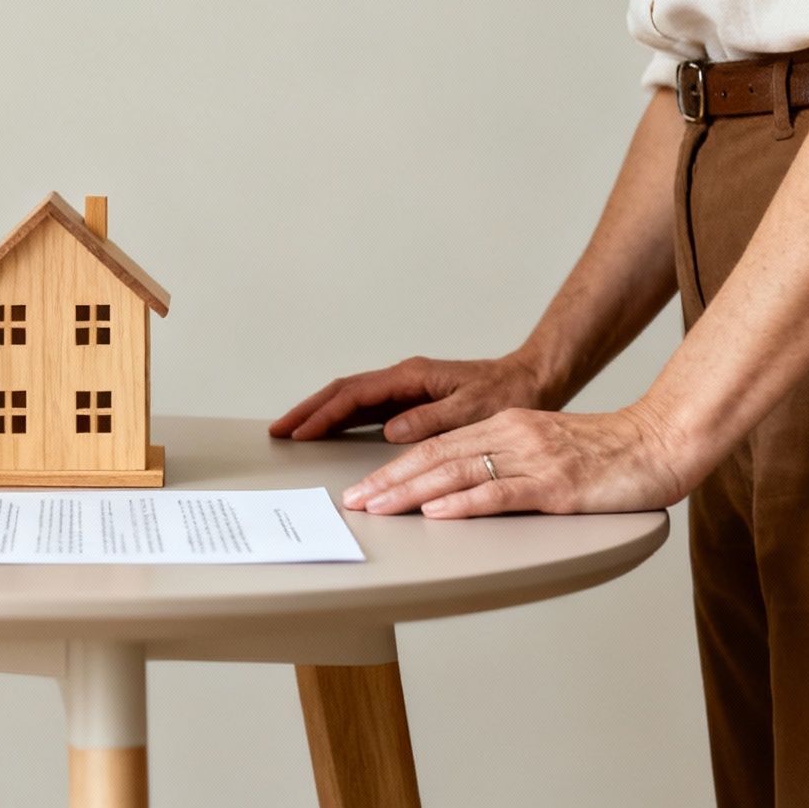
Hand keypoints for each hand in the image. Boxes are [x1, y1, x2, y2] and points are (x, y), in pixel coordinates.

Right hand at [270, 353, 559, 442]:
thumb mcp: (472, 410)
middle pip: (343, 391)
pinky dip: (341, 417)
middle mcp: (403, 378)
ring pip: (350, 397)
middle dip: (309, 410)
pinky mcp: (410, 399)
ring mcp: (404, 388)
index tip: (301, 431)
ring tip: (292, 430)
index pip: (356, 394)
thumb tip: (390, 430)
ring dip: (320, 412)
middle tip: (279, 429)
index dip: (325, 414)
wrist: (530, 380)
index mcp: (412, 376)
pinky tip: (328, 429)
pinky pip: (366, 407)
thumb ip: (430, 420)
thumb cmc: (507, 394)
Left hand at [338, 399, 697, 517]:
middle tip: (353, 502)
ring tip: (377, 508)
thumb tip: (461, 489)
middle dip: (388, 481)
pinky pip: (500, 493)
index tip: (365, 488)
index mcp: (506, 425)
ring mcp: (533, 458)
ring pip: (457, 473)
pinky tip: (436, 513)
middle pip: (435, 457)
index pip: (437, 446)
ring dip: (410, 493)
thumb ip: (505, 461)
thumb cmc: (608, 455)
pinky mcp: (556, 484)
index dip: (395, 467)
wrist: (662, 442)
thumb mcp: (545, 447)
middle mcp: (512, 435)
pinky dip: (463, 504)